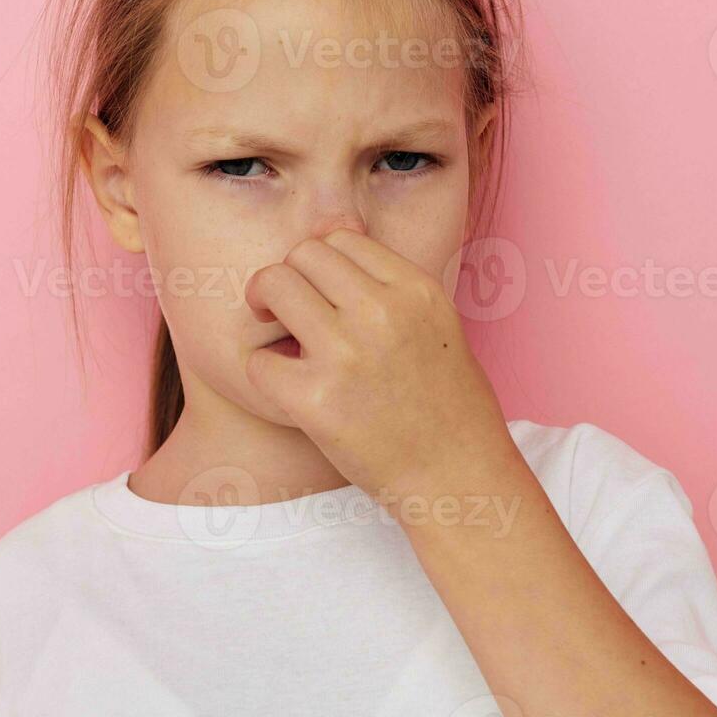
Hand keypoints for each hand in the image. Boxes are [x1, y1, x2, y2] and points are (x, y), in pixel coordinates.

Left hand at [243, 227, 516, 499]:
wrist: (458, 478)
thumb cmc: (448, 408)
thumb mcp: (438, 326)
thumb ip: (391, 288)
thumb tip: (331, 244)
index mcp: (415, 289)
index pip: (341, 238)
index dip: (322, 265)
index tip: (321, 295)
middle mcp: (381, 311)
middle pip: (302, 254)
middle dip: (289, 279)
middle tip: (288, 312)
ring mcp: (346, 353)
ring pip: (273, 286)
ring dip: (266, 307)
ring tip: (279, 337)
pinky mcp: (315, 400)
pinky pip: (258, 360)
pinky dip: (265, 372)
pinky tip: (287, 387)